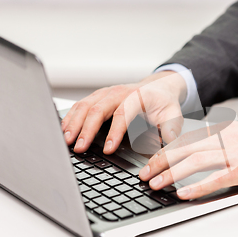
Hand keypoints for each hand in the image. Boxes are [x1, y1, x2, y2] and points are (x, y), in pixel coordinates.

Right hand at [61, 71, 186, 153]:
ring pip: (85, 106)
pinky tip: (64, 130)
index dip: (114, 132)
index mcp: (137, 96)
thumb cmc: (164, 102)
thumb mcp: (173, 115)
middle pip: (98, 108)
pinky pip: (80, 106)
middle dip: (86, 129)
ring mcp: (105, 93)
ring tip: (66, 141)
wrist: (159, 87)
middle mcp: (118, 92)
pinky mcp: (97, 97)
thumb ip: (171, 130)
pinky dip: (70, 118)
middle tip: (79, 147)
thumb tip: (169, 147)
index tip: (108, 149)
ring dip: (74, 123)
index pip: (123, 113)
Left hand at [139, 122, 237, 199]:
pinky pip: (215, 178)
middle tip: (144, 174)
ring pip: (195, 160)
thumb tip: (201, 155)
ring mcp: (236, 152)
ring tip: (155, 184)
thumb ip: (223, 144)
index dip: (166, 150)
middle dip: (160, 161)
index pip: (188, 138)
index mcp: (225, 130)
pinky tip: (183, 193)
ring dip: (171, 173)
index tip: (152, 160)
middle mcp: (227, 137)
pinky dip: (196, 186)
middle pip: (184, 147)